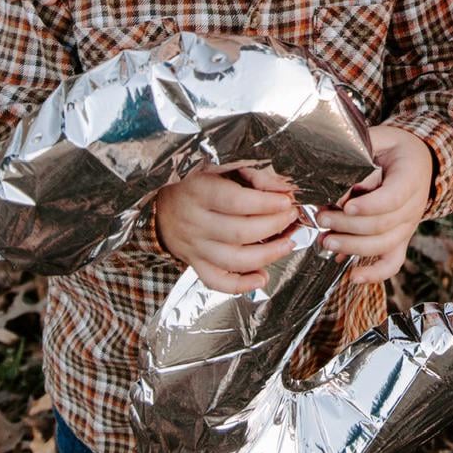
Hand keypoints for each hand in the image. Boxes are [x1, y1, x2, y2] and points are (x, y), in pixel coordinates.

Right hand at [154, 167, 303, 292]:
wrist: (160, 205)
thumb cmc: (195, 182)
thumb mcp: (220, 167)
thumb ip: (253, 175)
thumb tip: (284, 188)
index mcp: (199, 192)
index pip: (235, 202)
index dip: (265, 203)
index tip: (286, 200)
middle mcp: (195, 222)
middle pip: (238, 232)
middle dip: (273, 226)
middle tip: (291, 217)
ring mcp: (195, 247)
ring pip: (232, 260)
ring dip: (267, 255)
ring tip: (288, 244)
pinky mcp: (196, 264)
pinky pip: (217, 281)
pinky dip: (242, 285)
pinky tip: (262, 277)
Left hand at [317, 125, 434, 283]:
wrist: (420, 160)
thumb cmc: (392, 148)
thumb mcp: (379, 139)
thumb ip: (360, 156)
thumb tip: (338, 184)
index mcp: (410, 177)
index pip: (393, 198)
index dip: (369, 205)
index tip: (346, 205)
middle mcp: (413, 206)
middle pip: (383, 225)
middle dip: (349, 226)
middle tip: (323, 218)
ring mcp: (408, 226)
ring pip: (384, 245)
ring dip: (353, 247)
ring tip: (326, 241)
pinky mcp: (401, 239)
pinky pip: (393, 262)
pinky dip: (375, 274)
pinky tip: (353, 277)